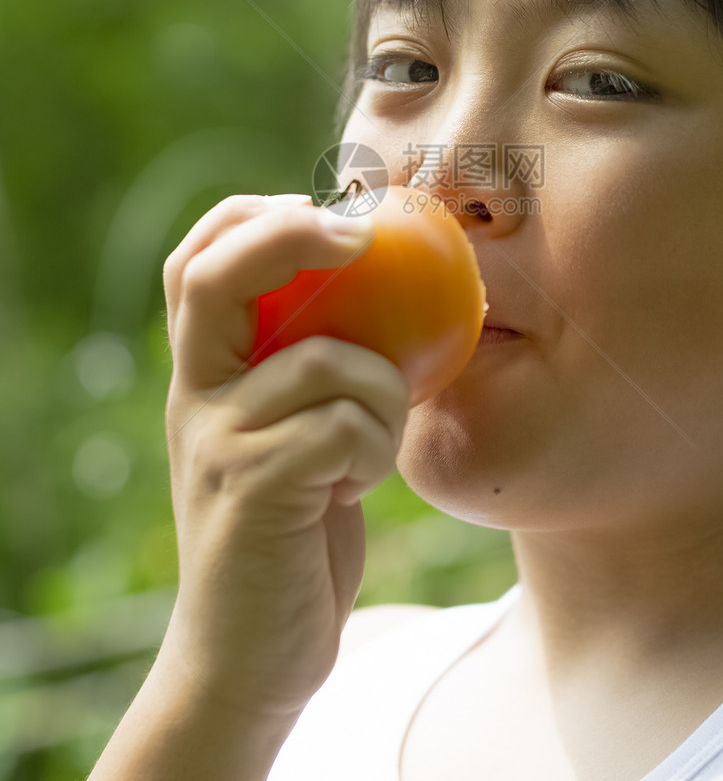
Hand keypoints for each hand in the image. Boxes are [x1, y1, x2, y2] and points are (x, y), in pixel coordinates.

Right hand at [159, 194, 410, 723]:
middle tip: (360, 235)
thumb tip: (389, 290)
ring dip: (382, 393)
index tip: (321, 207)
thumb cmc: (294, 528)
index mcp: (204, 373)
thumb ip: (311, 367)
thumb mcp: (291, 433)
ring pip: (328, 361)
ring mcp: (217, 442)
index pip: (194, 261)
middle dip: (291, 235)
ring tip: (369, 444)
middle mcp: (195, 397)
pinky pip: (346, 427)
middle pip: (215, 275)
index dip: (251, 216)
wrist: (250, 653)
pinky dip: (375, 447)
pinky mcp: (251, 491)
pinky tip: (355, 485)